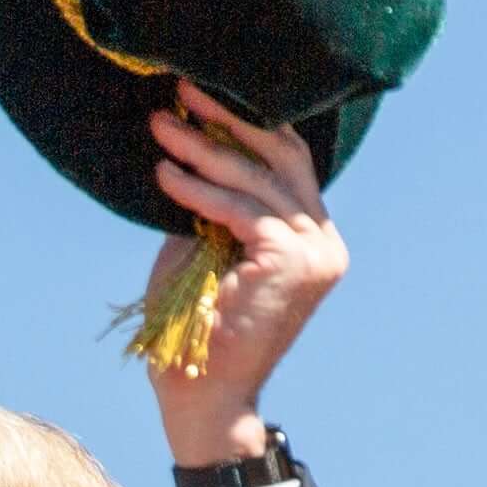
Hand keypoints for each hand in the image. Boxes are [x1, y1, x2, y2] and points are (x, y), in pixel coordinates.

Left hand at [143, 79, 348, 472]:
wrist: (204, 397)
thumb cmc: (195, 329)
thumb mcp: (203, 250)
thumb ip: (212, 204)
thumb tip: (191, 145)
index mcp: (313, 238)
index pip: (287, 163)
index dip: (246, 124)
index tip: (198, 95)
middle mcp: (325, 242)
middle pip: (282, 158)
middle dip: (229, 119)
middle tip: (183, 90)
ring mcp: (316, 253)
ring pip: (258, 181)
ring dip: (204, 149)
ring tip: (161, 126)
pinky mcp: (292, 263)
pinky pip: (241, 210)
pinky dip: (200, 190)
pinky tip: (165, 174)